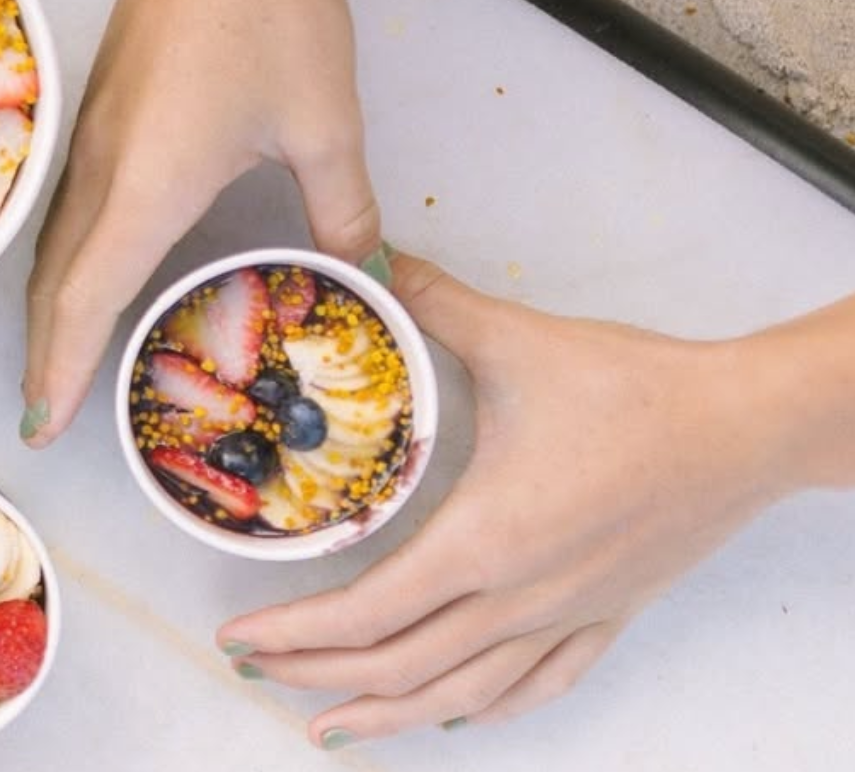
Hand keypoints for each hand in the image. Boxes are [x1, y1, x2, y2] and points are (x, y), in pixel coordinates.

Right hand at [20, 0, 379, 444]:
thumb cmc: (274, 9)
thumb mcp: (325, 122)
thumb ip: (342, 210)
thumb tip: (362, 272)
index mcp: (148, 183)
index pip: (87, 298)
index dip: (60, 369)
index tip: (45, 425)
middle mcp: (103, 165)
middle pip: (54, 279)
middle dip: (44, 353)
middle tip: (45, 416)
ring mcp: (92, 131)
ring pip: (56, 241)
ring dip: (53, 304)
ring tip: (61, 358)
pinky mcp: (100, 104)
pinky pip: (70, 203)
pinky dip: (69, 256)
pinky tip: (96, 266)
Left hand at [218, 255, 798, 745]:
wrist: (745, 424)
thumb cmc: (635, 387)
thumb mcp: (515, 338)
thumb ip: (430, 303)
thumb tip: (365, 261)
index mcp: (484, 541)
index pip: (368, 611)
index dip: (296, 632)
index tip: (240, 636)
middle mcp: (520, 597)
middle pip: (400, 664)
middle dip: (317, 674)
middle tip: (257, 672)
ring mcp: (568, 615)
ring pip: (465, 693)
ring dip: (391, 714)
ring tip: (331, 727)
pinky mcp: (608, 616)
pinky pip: (541, 685)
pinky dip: (487, 707)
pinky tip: (456, 714)